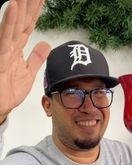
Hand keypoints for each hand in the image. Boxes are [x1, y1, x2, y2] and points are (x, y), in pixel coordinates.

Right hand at [0, 0, 50, 118]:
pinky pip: (5, 37)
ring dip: (21, 5)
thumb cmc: (8, 90)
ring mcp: (4, 49)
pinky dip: (10, 22)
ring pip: (15, 22)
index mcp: (17, 47)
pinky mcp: (0, 57)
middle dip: (29, 3)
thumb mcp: (28, 73)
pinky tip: (15, 7)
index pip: (29, 23)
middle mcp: (10, 44)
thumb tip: (46, 45)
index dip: (36, 10)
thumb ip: (36, 58)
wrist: (0, 106)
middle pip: (23, 18)